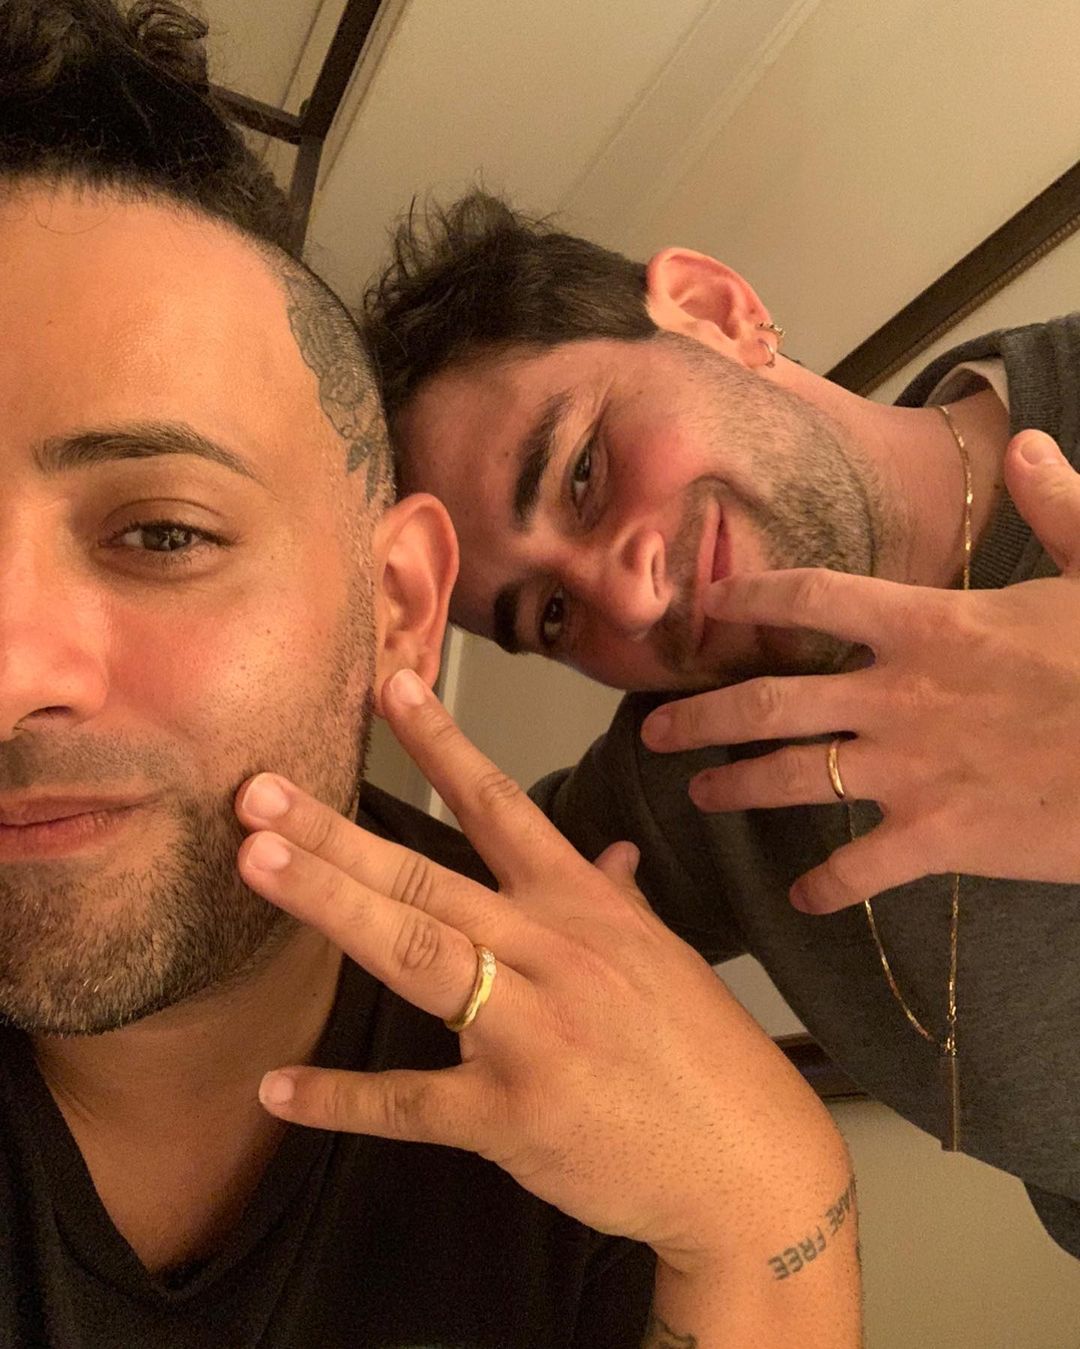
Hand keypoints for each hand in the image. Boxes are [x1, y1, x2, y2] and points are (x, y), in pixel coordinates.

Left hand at [233, 669, 847, 1279]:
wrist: (750, 1167)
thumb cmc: (705, 1056)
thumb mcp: (663, 958)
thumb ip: (619, 898)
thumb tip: (609, 852)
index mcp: (583, 908)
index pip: (502, 807)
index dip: (442, 744)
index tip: (390, 687)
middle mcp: (552, 954)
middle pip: (430, 878)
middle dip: (339, 833)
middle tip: (258, 792)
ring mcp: (530, 1033)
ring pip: (417, 954)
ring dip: (332, 905)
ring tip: (258, 864)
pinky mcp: (511, 1116)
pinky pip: (412, 1101)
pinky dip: (342, 1099)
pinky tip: (277, 1089)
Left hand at [642, 430, 1079, 911]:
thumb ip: (1056, 504)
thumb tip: (1024, 444)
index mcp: (930, 625)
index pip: (813, 598)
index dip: (752, 597)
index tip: (709, 605)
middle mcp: (898, 695)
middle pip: (772, 700)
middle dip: (704, 716)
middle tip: (653, 730)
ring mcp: (911, 769)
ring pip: (792, 779)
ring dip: (736, 789)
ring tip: (696, 797)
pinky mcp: (939, 835)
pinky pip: (860, 867)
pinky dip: (827, 886)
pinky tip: (801, 897)